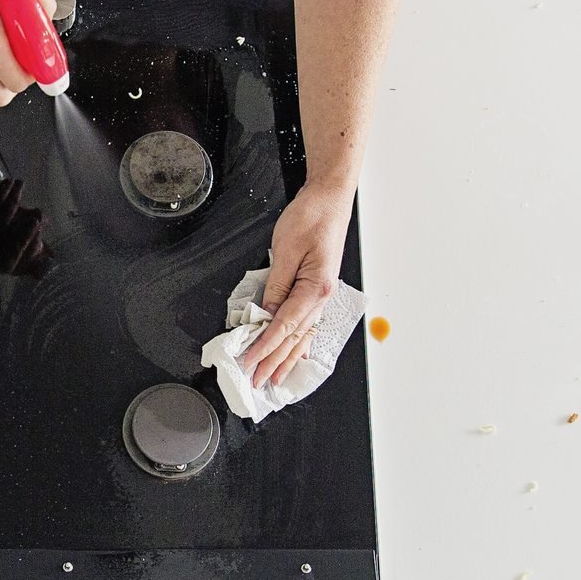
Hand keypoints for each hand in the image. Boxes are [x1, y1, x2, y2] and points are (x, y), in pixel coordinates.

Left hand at [239, 181, 353, 387]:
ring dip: (287, 357)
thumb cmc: (311, 217)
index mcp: (315, 288)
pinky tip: (293, 353)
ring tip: (275, 377)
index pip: (283, 326)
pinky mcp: (317, 288)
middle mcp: (321, 296)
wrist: (330, 198)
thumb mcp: (286, 250)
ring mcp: (322, 294)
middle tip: (257, 381)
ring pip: (302, 334)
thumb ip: (275, 286)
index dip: (265, 347)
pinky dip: (297, 341)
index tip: (250, 363)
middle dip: (274, 361)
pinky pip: (306, 322)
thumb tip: (265, 314)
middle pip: (294, 337)